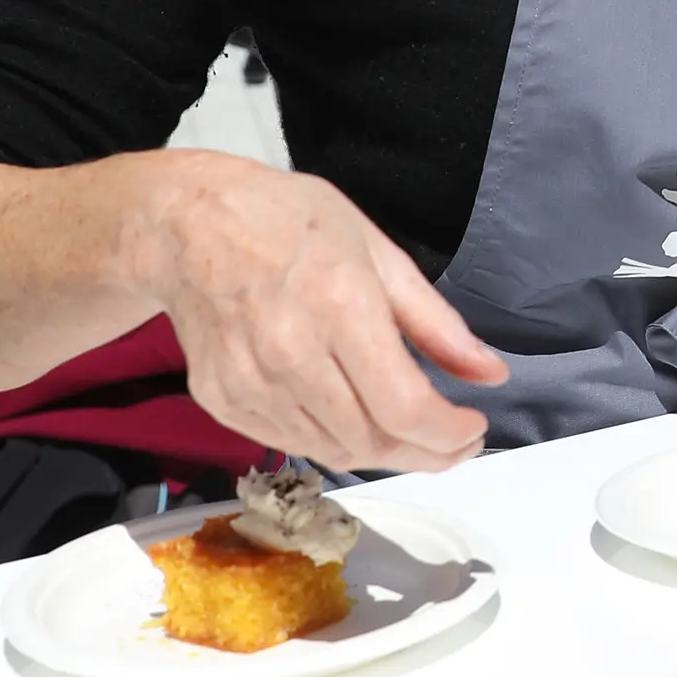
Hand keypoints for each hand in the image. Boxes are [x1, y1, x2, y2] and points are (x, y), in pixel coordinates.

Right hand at [143, 160, 503, 472]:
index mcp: (339, 305)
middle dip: (426, 452)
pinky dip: (333, 443)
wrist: (186, 225)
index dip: (449, 434)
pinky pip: (292, 444)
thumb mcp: (378, 252)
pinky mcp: (222, 400)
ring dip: (383, 453)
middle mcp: (291, 352)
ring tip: (409, 431)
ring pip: (334, 452)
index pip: (404, 407)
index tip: (473, 429)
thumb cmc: (287, 223)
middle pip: (373, 441)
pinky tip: (353, 418)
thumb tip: (490, 373)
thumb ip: (436, 323)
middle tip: (453, 441)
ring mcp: (250, 382)